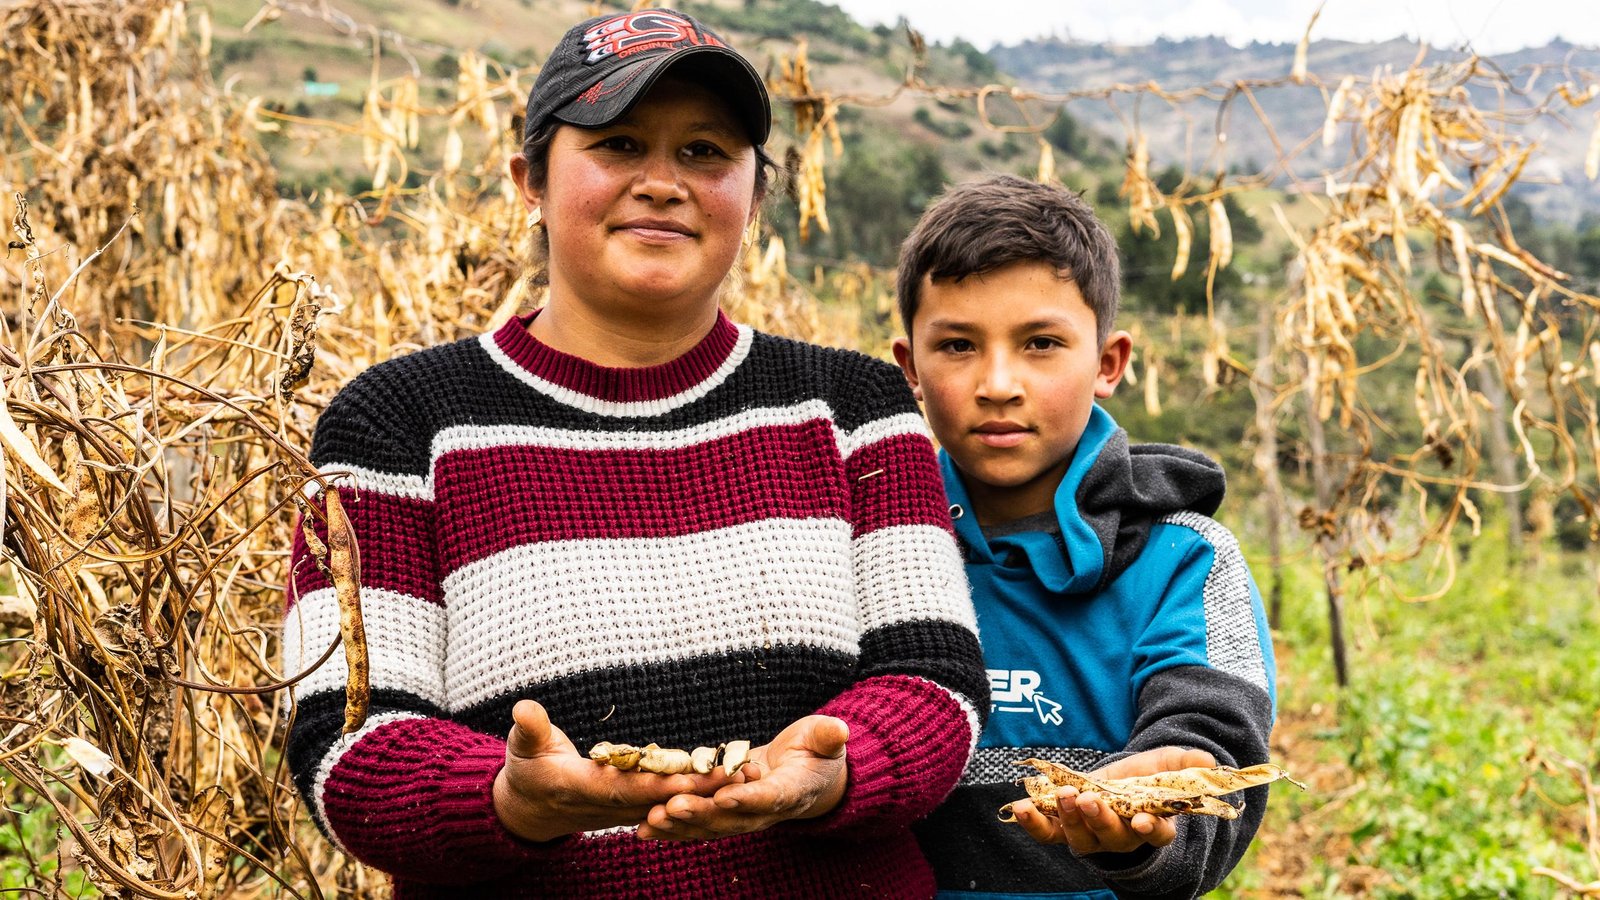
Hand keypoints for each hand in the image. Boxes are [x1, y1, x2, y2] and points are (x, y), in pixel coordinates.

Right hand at [493, 700, 727, 842]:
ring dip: (707, 790)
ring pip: (671, 799)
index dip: (653, 786)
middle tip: (732, 776)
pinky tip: (731, 778)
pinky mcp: (637, 805)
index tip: (682, 780)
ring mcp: (626, 808)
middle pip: (659, 797)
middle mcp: (609, 804)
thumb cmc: (526, 771)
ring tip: (744, 775)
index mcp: (581, 787)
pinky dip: (700, 790)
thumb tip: (524, 708)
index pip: (622, 788)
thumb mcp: (522, 748)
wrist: (531, 810)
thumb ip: (529, 728)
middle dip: (696, 789)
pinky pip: (672, 798)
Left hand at [636, 715, 848, 840]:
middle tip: (670, 808)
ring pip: (709, 826)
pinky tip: (641, 828)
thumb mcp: (826, 738)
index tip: (726, 795)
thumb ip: (828, 736)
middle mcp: (765, 812)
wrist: (808, 776)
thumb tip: (839, 729)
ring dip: (678, 826)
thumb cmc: (817, 751)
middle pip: (731, 818)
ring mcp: (743, 817)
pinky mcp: (724, 815)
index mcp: (791, 792)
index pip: (769, 798)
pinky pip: (697, 825)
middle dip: (700, 814)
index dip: (748, 798)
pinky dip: (671, 828)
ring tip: (649, 821)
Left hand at [1012, 746, 1216, 854]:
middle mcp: (1121, 836)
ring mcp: (1090, 834)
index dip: (1150, 830)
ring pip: (1081, 838)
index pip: (1156, 835)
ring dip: (1070, 818)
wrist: (1116, 781)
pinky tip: (1021, 807)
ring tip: (1065, 794)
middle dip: (1101, 820)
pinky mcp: (1064, 827)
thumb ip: (1187, 763)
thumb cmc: (1147, 776)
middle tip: (1091, 800)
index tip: (1141, 821)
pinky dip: (1033, 823)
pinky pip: (1048, 833)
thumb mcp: (1168, 764)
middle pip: (1113, 837)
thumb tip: (1208, 762)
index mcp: (1153, 824)